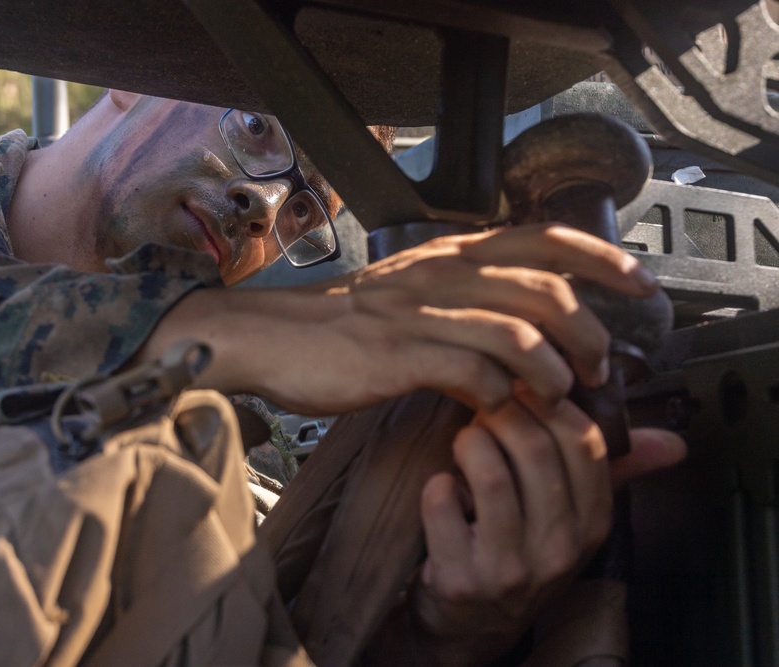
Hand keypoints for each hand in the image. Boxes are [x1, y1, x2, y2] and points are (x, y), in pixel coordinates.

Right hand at [141, 223, 659, 414]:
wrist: (272, 335)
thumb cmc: (342, 323)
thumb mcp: (409, 293)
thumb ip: (464, 301)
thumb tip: (521, 331)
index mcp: (448, 253)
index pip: (541, 238)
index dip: (600, 256)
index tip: (639, 281)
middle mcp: (441, 273)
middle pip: (545, 289)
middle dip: (589, 332)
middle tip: (599, 368)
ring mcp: (421, 313)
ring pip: (520, 333)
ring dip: (554, 372)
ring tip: (560, 397)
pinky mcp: (400, 355)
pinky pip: (475, 374)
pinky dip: (502, 397)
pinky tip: (498, 409)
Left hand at [409, 388, 685, 665]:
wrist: (471, 624)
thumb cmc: (520, 553)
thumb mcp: (571, 518)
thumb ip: (614, 471)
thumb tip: (673, 443)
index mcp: (592, 524)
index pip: (585, 443)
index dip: (549, 402)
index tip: (522, 388)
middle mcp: (559, 549)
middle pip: (536, 450)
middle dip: (502, 413)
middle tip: (483, 406)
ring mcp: (511, 568)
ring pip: (491, 474)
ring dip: (470, 442)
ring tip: (465, 440)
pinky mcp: (462, 579)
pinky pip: (443, 504)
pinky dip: (437, 483)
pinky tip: (442, 485)